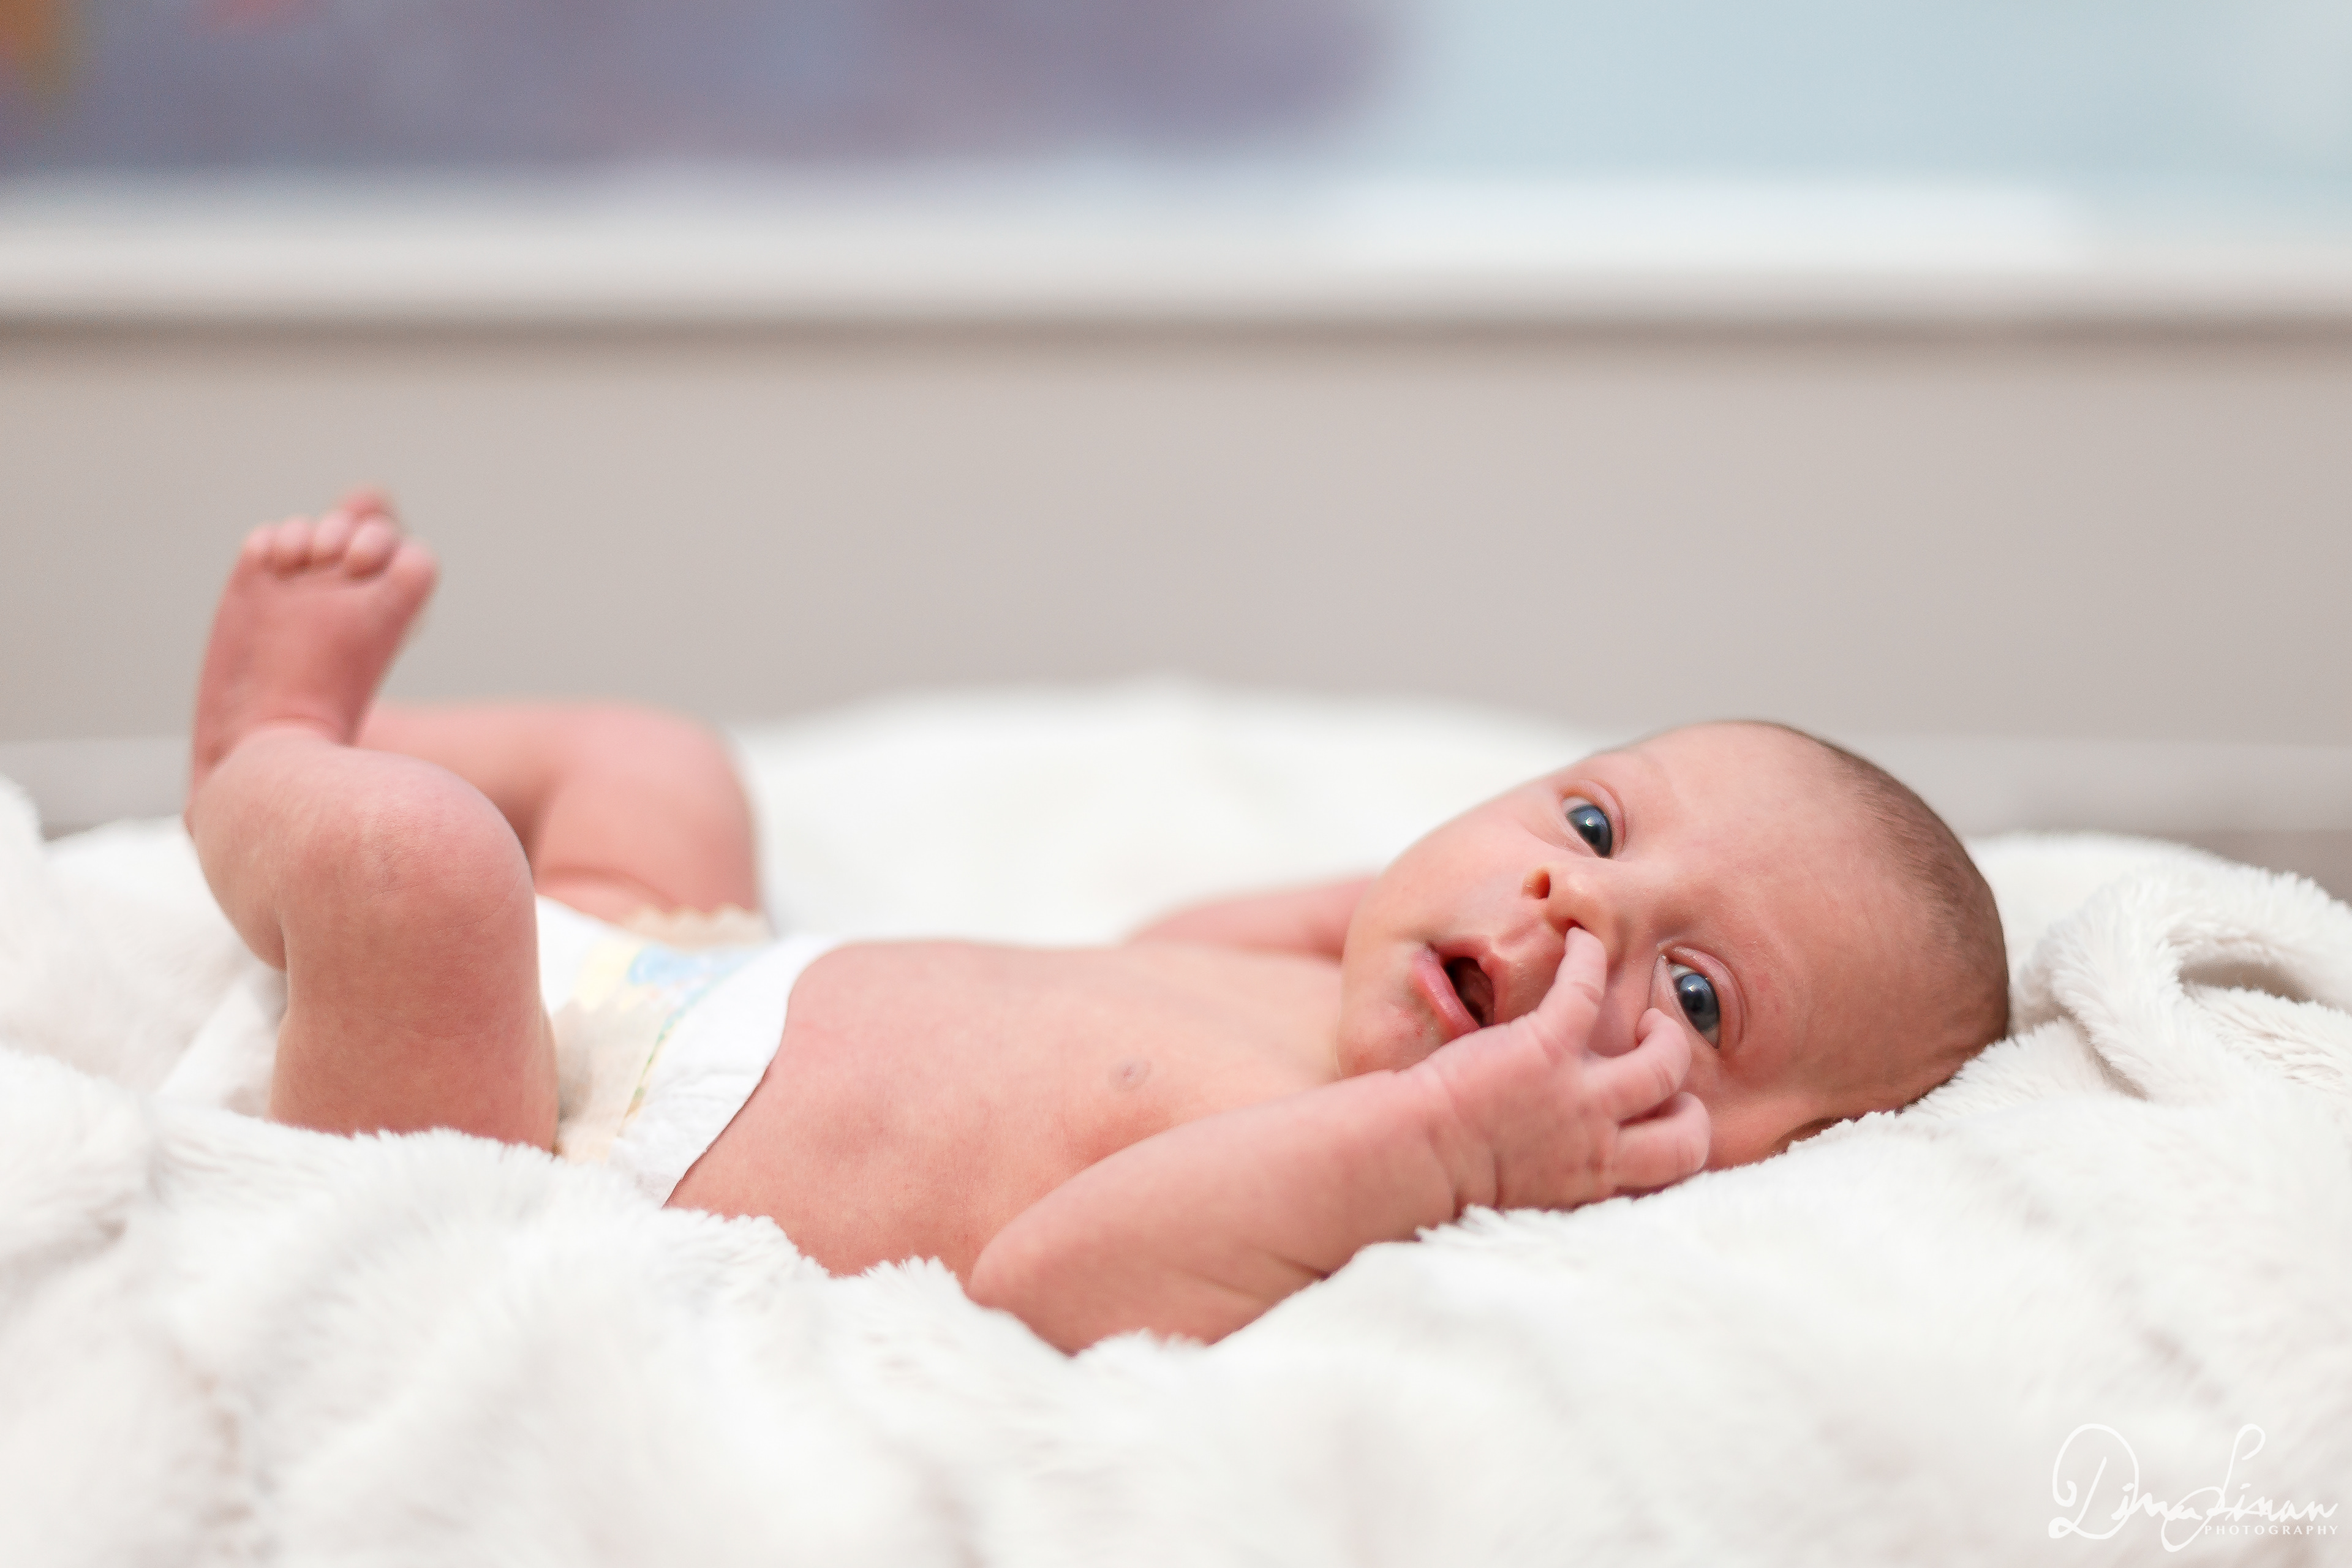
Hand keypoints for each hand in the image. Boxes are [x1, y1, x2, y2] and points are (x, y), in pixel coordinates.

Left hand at [1409, 928, 1710, 1212]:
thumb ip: (1560, 1177)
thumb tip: (1565, 1167)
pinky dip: (1588, 957)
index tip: (1665, 1121)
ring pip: (1665, 1061)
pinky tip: (1580, 939)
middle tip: (1657, 1069)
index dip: (1681, 1142)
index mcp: (1594, 1182)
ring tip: (1643, 1019)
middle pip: (1690, 1134)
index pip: (1673, 1172)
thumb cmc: (1451, 1178)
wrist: (1414, 1159)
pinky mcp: (1546, 1046)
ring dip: (1663, 1035)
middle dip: (1688, 1100)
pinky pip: (1587, 989)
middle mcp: (1599, 1146)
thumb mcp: (1525, 1192)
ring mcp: (1579, 1096)